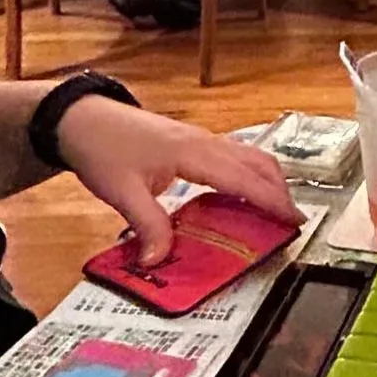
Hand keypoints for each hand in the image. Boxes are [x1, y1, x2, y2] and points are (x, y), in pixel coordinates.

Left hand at [57, 100, 298, 265]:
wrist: (81, 117)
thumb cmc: (101, 148)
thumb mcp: (121, 192)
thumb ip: (147, 225)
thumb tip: (160, 260)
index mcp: (193, 153)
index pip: (244, 178)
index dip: (272, 200)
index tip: (294, 220)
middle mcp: (204, 142)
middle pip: (257, 162)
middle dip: (280, 191)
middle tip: (293, 223)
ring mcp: (200, 139)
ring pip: (249, 155)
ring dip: (268, 181)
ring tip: (276, 211)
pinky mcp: (192, 141)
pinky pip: (234, 156)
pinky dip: (250, 175)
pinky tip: (244, 195)